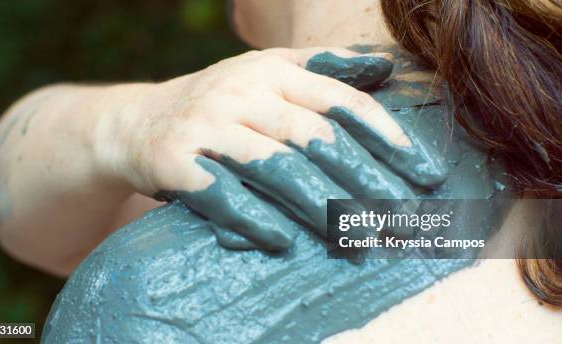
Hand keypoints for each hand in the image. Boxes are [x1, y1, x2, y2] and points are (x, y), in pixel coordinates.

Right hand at [94, 47, 447, 250]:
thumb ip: (324, 68)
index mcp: (270, 71)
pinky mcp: (176, 163)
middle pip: (315, 138)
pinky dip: (256, 219)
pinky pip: (223, 195)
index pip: (340, 101)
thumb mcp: (266, 73)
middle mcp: (240, 93)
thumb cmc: (218, 104)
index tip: (423, 172)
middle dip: (365, 180)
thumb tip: (385, 65)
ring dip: (322, 206)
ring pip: (276, 167)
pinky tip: (285, 242)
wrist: (138, 123)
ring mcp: (207, 126)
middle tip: (402, 216)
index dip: (386, 136)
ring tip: (360, 236)